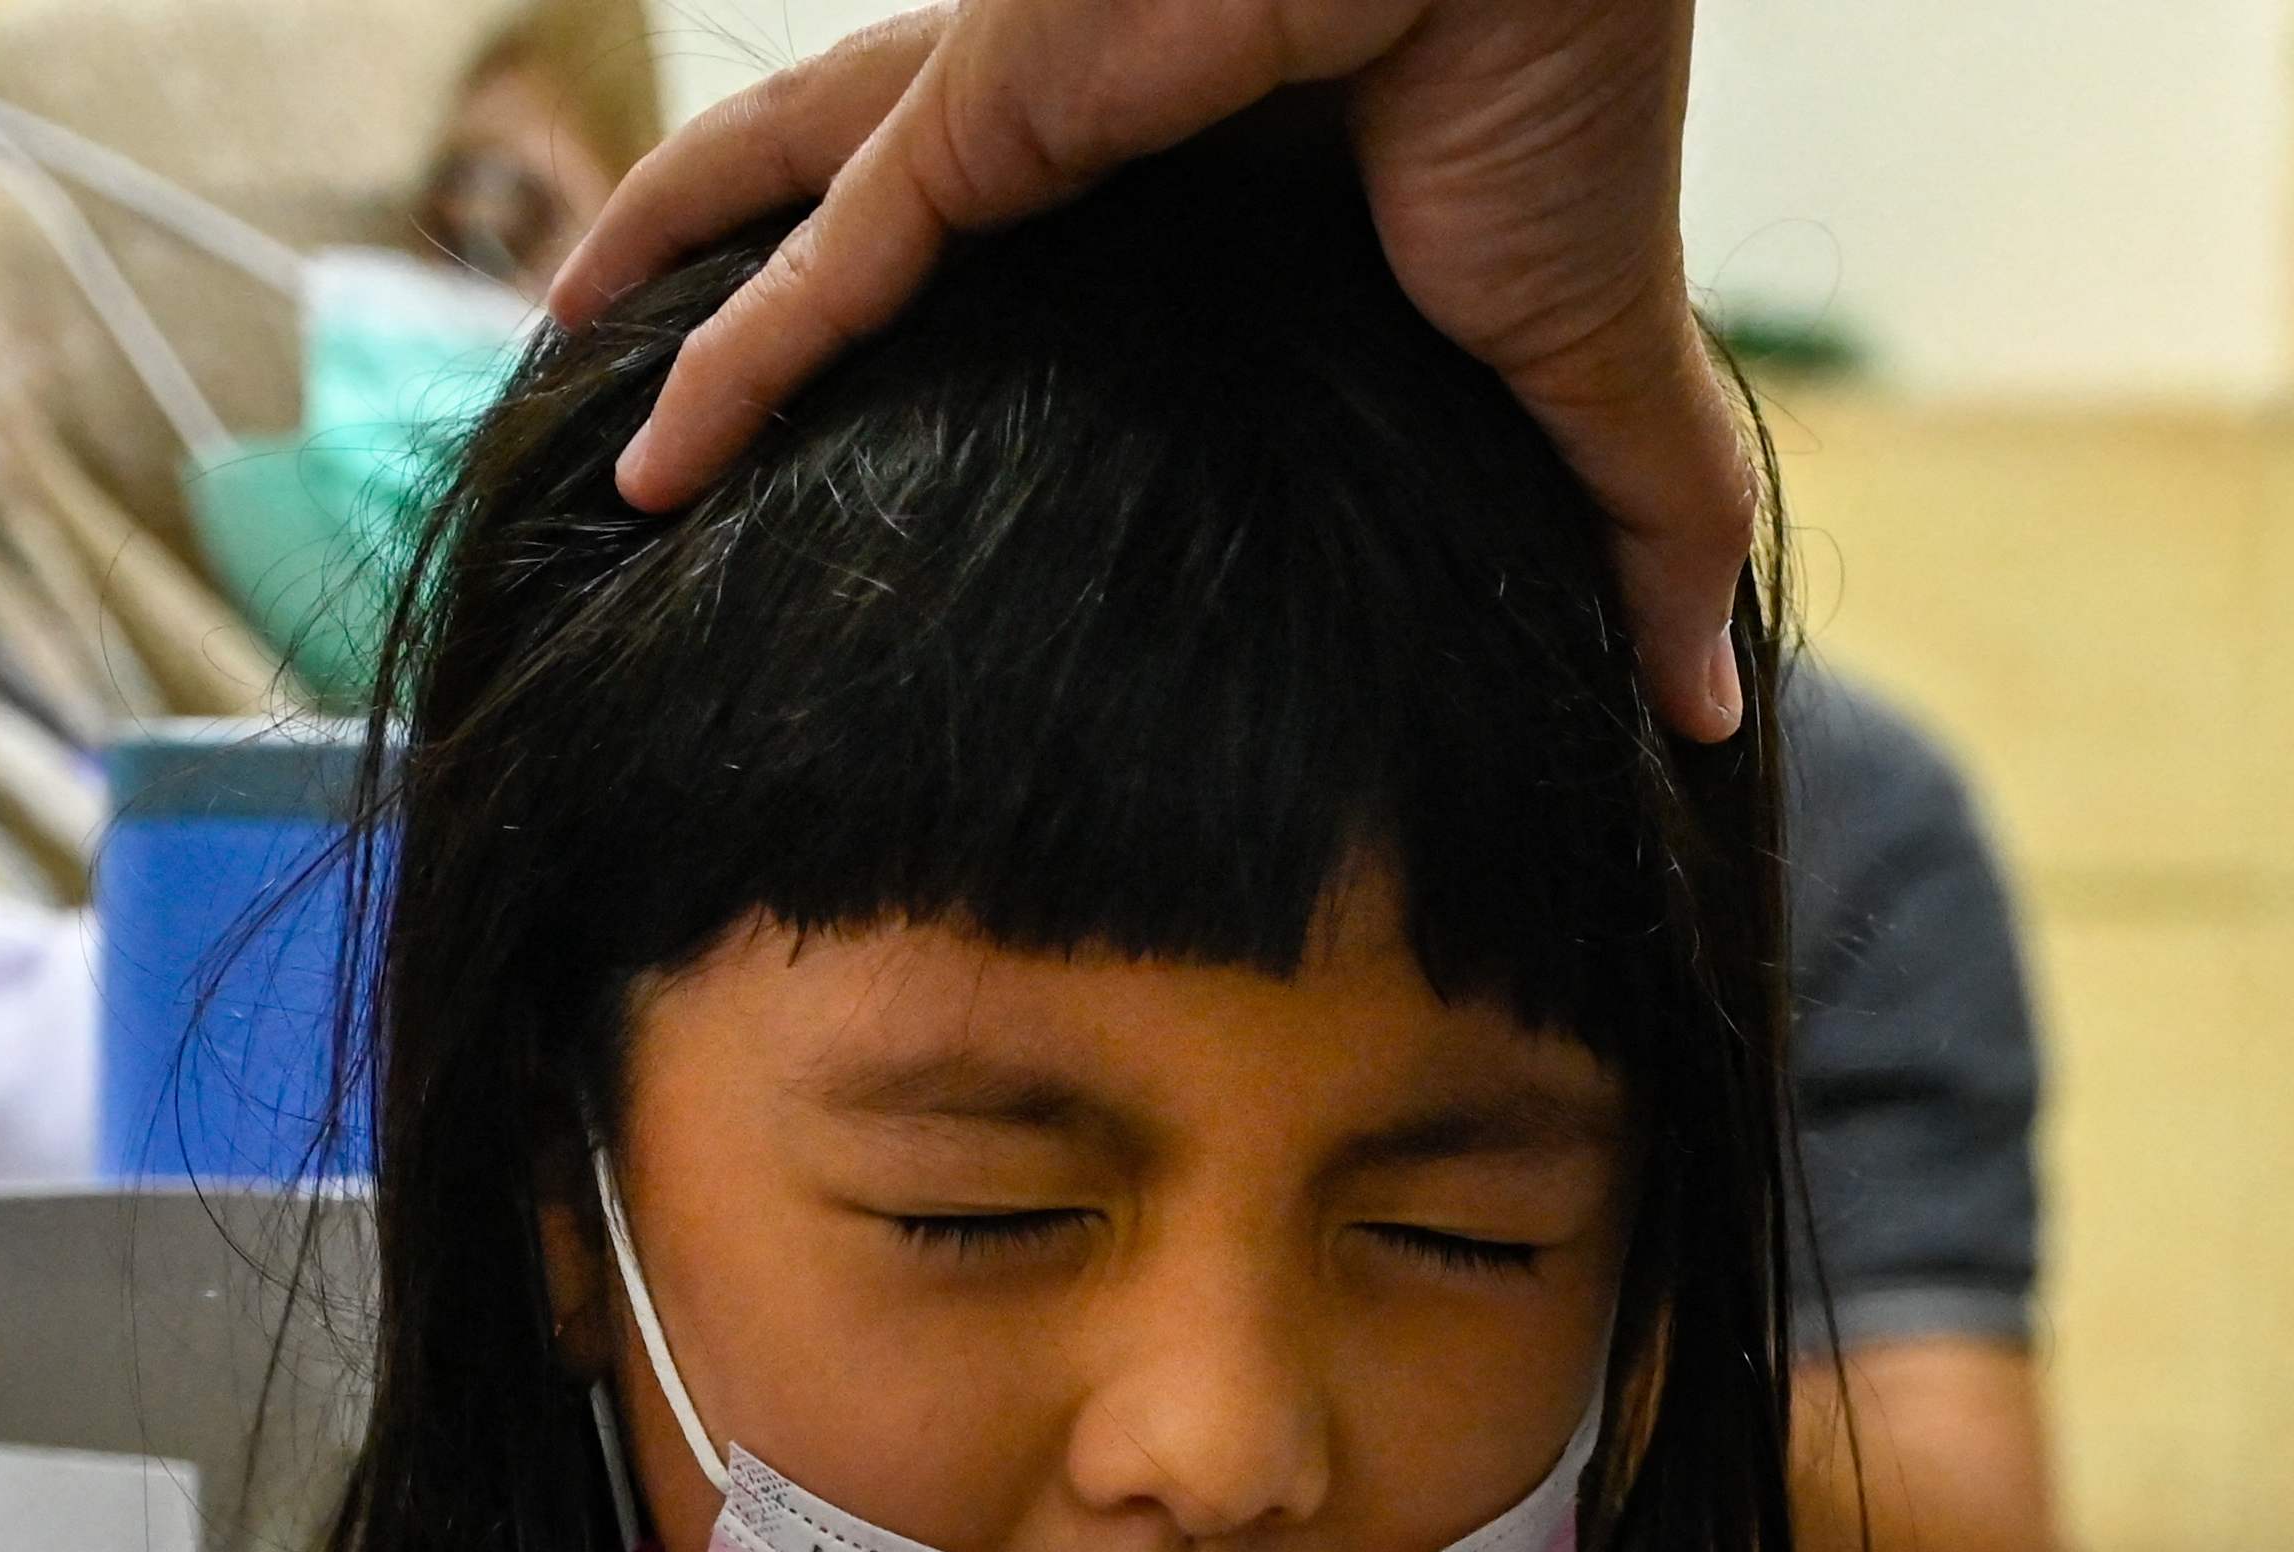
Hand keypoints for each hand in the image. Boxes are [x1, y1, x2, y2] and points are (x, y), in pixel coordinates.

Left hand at [550, 0, 1756, 739]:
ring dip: (672, 301)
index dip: (975, 341)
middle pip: (873, 215)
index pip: (1053, 259)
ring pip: (786, 204)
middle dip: (763, 300)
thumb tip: (1706, 698)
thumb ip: (1630, 526)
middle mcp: (1083, 129)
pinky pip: (809, 256)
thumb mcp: (1583, 370)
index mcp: (1211, 177)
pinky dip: (720, 364)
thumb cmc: (1565, 111)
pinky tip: (635, 463)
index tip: (922, 464)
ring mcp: (1015, 111)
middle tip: (678, 426)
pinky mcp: (986, 116)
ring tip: (587, 422)